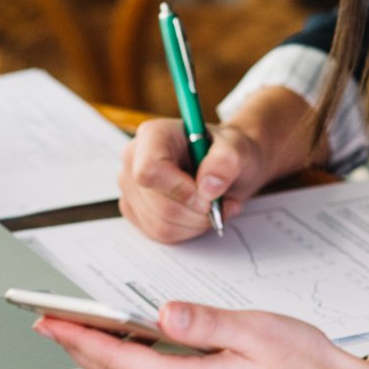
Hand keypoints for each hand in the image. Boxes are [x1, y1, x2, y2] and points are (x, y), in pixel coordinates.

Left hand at [35, 302, 368, 368]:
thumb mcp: (256, 329)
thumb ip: (202, 321)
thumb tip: (161, 314)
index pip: (120, 361)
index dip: (81, 338)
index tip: (53, 320)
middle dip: (80, 350)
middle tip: (52, 324)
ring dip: (103, 365)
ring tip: (82, 336)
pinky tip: (130, 358)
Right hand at [118, 119, 270, 242]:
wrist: (224, 166)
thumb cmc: (226, 152)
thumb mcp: (237, 149)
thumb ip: (226, 162)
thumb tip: (208, 187)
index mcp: (154, 135)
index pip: (149, 170)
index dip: (178, 189)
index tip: (206, 196)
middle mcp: (134, 159)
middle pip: (156, 204)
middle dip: (195, 212)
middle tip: (220, 203)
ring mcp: (131, 186)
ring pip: (158, 224)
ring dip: (194, 223)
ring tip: (214, 207)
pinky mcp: (135, 210)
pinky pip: (158, 233)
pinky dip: (186, 230)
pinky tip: (198, 213)